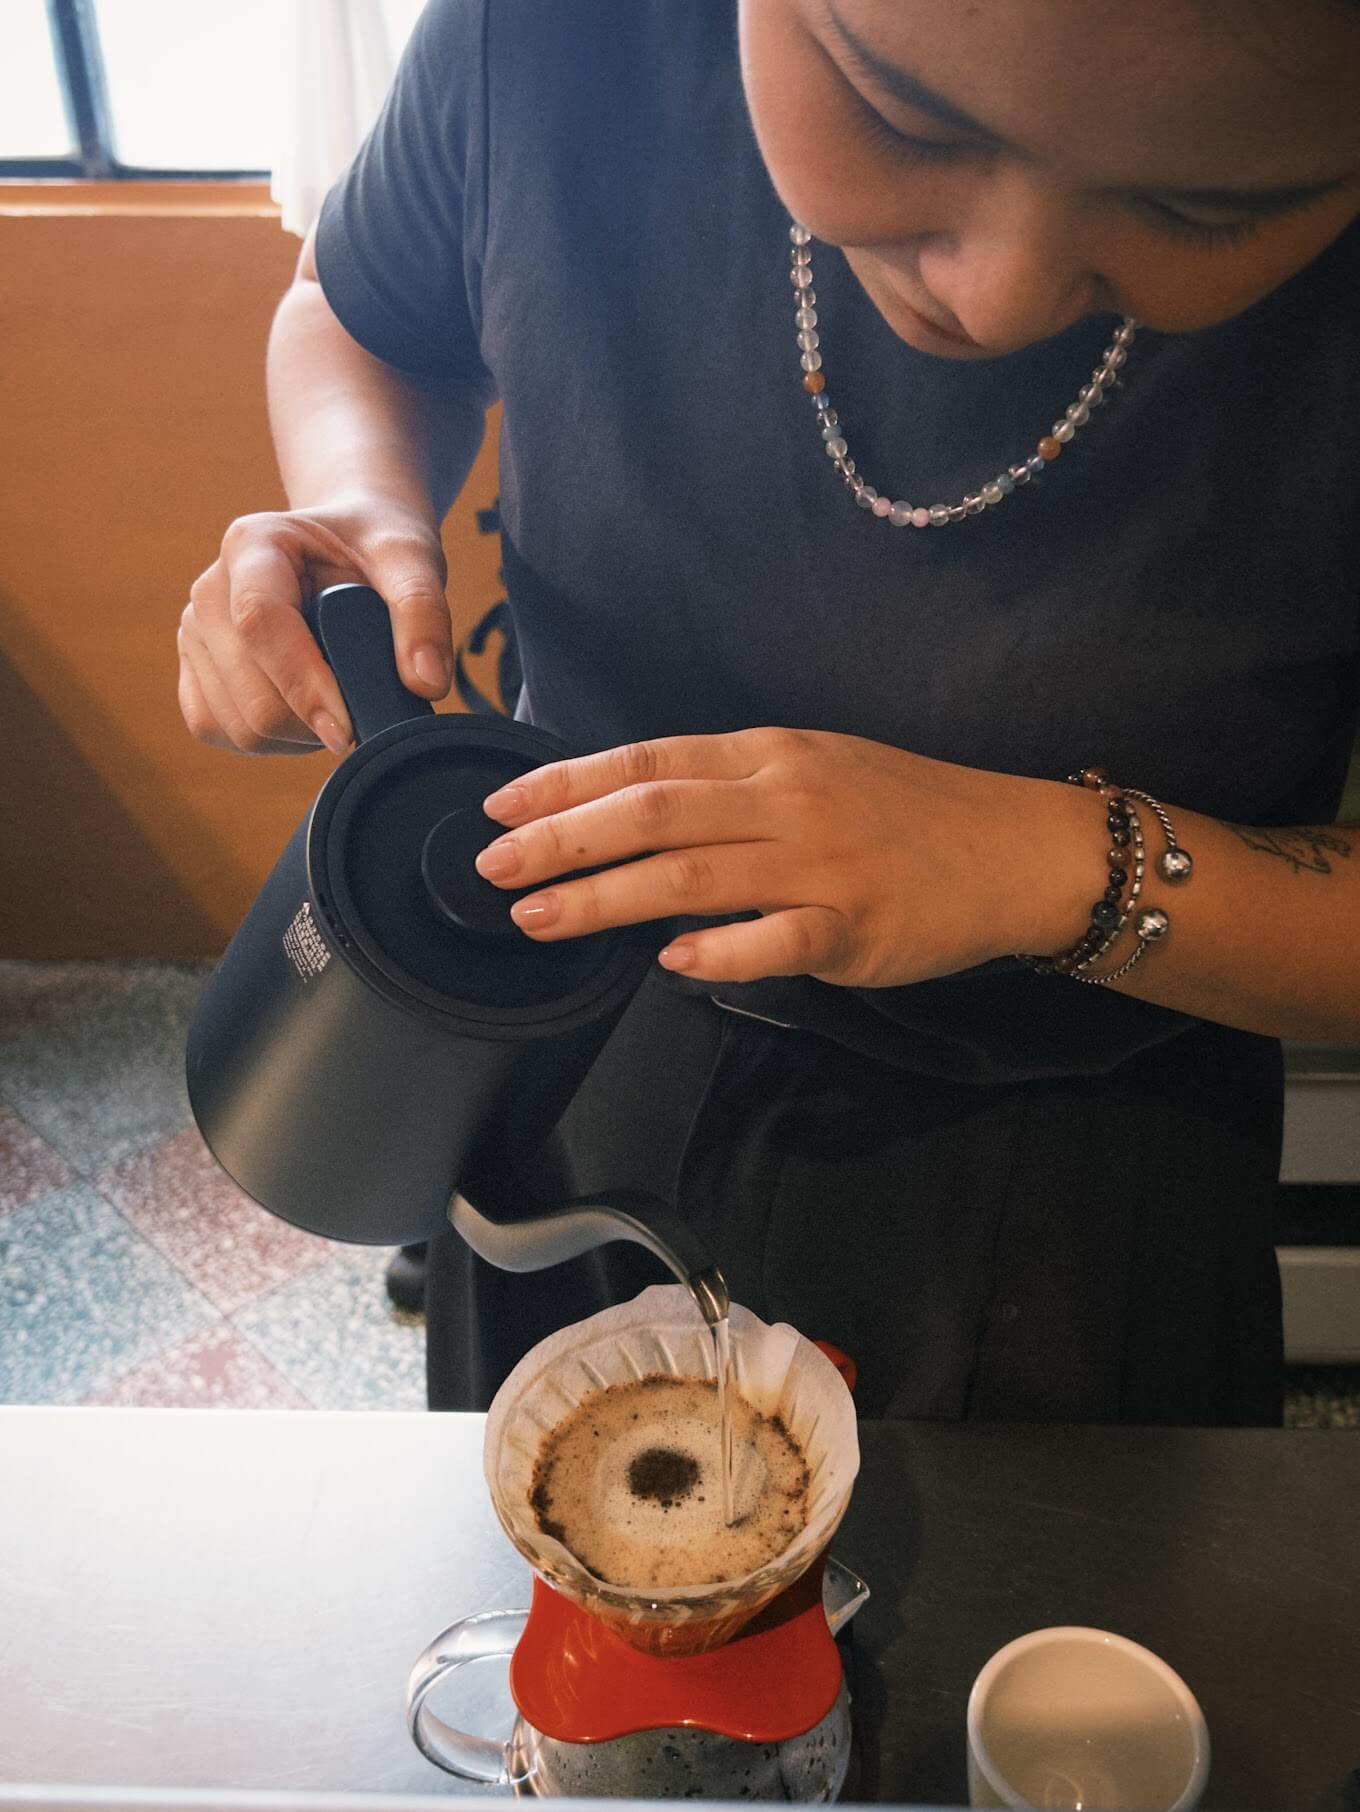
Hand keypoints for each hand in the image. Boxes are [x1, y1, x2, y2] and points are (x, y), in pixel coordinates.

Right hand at [177, 498, 449, 754]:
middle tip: (361, 704)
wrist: (346, 544)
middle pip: (250, 690)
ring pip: (237, 723)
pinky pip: (218, 729)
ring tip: (335, 697)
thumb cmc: (374, 548)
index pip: (260, 623)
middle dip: (311, 719)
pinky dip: (268, 739)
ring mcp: (194, 633)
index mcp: (252, 545)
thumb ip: (423, 610)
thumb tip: (426, 683)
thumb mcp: (410, 557)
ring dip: (295, 734)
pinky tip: (303, 711)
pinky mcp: (195, 672)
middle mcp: (210, 589)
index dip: (303, 684)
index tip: (348, 728)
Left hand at [474, 729, 1094, 985]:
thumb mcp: (813, 770)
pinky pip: (774, 940)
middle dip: (562, 839)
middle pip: (654, 812)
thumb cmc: (904, 812)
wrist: (1011, 849)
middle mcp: (787, 798)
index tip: (501, 805)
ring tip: (538, 918)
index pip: (647, 759)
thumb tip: (631, 820)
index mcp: (769, 756)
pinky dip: (716, 951)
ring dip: (605, 898)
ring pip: (693, 875)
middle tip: (493, 868)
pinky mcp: (854, 926)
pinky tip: (666, 964)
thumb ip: (728, 792)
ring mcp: (821, 862)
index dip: (567, 781)